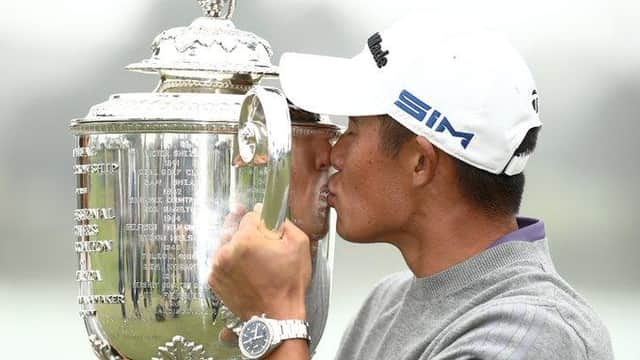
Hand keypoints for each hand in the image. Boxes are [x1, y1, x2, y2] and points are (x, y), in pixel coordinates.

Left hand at [208, 206, 311, 320]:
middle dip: (245, 232)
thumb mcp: (299, 245)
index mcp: (246, 240)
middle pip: (233, 228)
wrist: (276, 317)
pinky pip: (220, 261)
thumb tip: (270, 213)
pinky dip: (230, 262)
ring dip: (236, 247)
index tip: (266, 228)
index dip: (261, 220)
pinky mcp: (214, 280)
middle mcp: (226, 251)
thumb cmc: (288, 285)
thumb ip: (284, 222)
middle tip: (258, 242)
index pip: (249, 216)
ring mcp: (217, 266)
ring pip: (225, 245)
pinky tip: (244, 271)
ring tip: (252, 260)